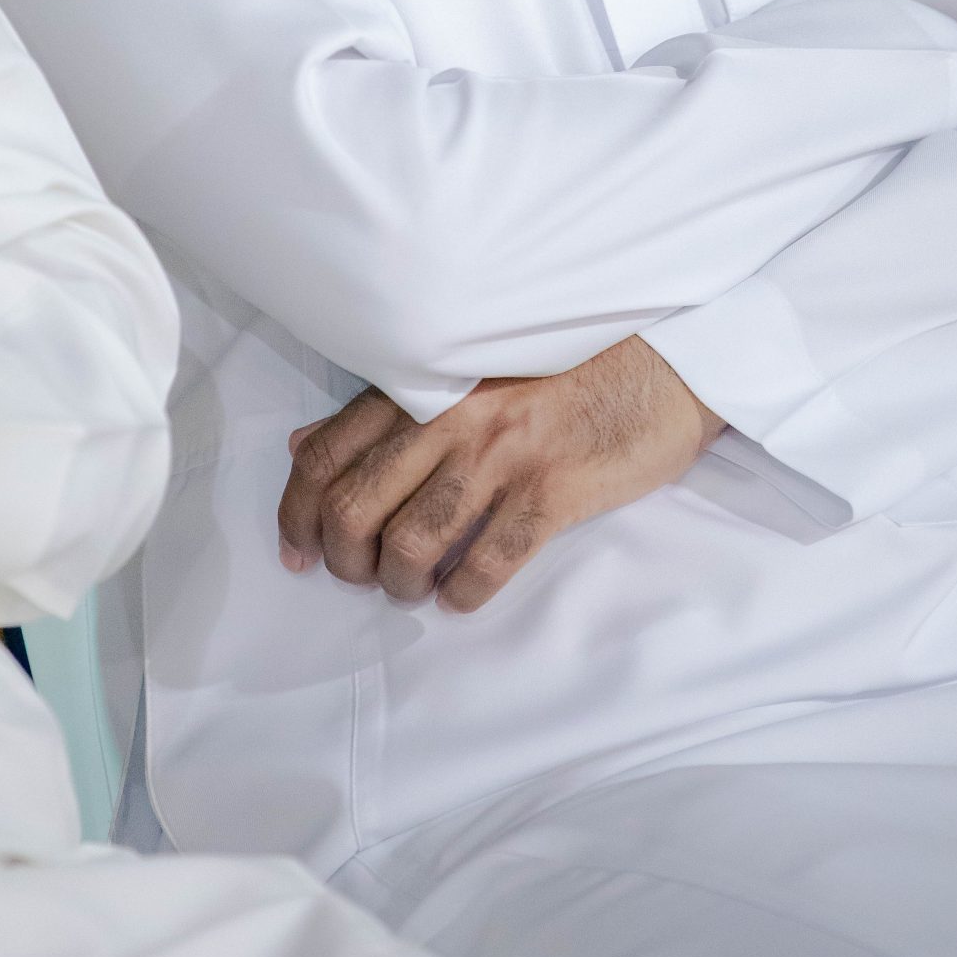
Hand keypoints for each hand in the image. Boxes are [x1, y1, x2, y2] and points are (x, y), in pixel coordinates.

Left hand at [278, 335, 724, 615]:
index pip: (326, 456)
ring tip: (415, 587)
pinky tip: (463, 596)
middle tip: (363, 577)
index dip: (297, 516)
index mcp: (422, 382)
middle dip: (345, 562)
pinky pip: (487, 564)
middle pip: (356, 508)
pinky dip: (462, 596)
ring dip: (400, 583)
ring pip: (412, 542)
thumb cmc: (555, 369)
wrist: (659, 360)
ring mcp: (502, 453)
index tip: (298, 554)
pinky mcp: (553, 490)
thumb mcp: (460, 372)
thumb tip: (301, 444)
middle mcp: (451, 415)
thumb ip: (380, 409)